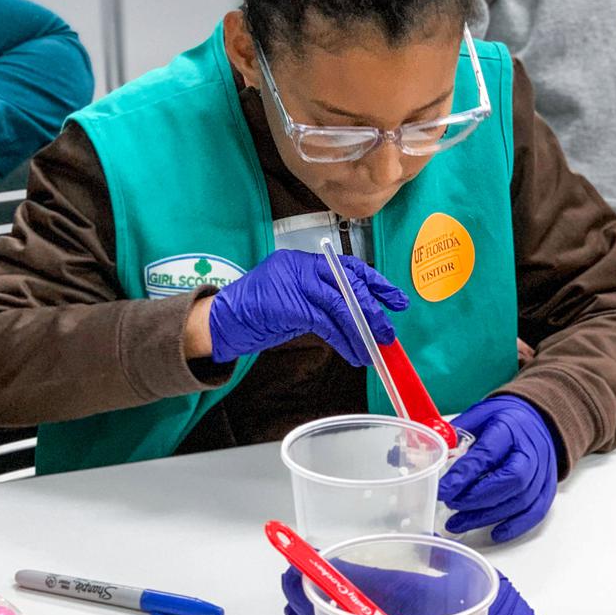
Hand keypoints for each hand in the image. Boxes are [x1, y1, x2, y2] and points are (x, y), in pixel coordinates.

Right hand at [207, 250, 407, 365]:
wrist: (220, 322)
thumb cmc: (254, 313)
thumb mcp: (290, 300)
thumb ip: (318, 300)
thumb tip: (357, 317)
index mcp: (301, 261)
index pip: (347, 267)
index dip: (375, 283)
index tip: (395, 299)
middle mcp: (299, 266)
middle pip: (347, 283)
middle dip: (372, 309)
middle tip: (387, 331)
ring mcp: (292, 283)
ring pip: (340, 304)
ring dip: (361, 330)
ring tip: (374, 348)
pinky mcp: (288, 304)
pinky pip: (325, 323)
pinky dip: (343, 340)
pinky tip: (353, 353)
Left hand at [438, 396, 557, 542]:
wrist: (539, 419)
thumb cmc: (505, 418)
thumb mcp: (478, 415)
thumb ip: (456, 434)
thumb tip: (432, 452)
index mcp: (509, 429)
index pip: (487, 455)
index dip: (464, 476)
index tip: (443, 490)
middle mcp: (531, 451)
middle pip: (510, 481)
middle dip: (476, 498)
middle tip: (450, 505)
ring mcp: (543, 471)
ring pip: (520, 500)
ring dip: (487, 516)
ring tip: (458, 522)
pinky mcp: (547, 487)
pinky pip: (536, 512)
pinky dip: (515, 526)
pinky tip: (494, 533)